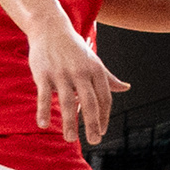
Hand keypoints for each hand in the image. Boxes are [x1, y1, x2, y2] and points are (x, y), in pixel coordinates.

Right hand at [30, 16, 128, 148]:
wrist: (50, 28)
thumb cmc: (74, 49)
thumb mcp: (94, 61)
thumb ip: (108, 78)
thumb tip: (126, 88)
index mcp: (96, 70)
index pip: (104, 98)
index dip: (104, 116)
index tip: (102, 132)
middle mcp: (81, 72)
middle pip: (90, 102)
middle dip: (92, 124)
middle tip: (94, 141)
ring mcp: (62, 73)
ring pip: (68, 102)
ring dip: (70, 123)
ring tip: (70, 139)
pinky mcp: (44, 74)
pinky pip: (45, 96)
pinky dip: (44, 111)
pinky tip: (43, 125)